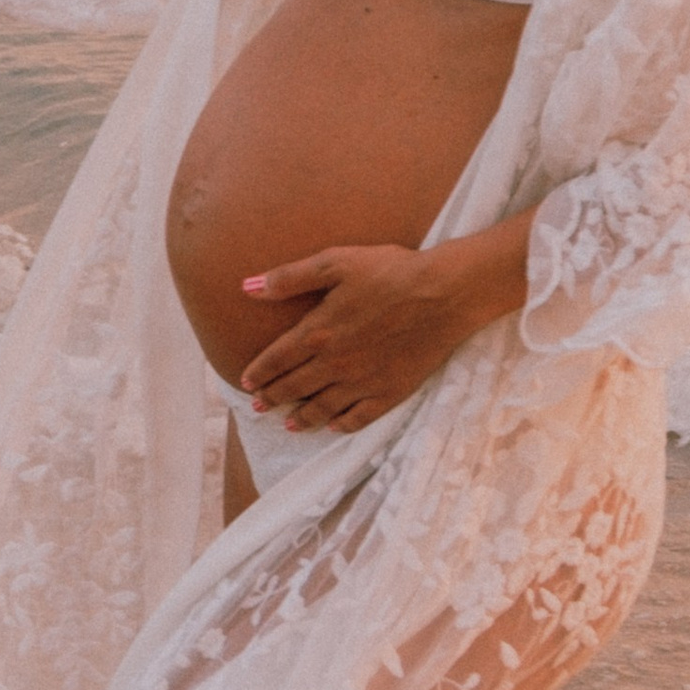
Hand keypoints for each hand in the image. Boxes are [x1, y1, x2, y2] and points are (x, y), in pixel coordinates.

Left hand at [239, 227, 525, 431]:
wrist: (444, 293)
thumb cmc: (390, 271)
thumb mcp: (335, 262)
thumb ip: (289, 278)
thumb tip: (247, 287)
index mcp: (318, 332)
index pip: (277, 359)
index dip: (258, 372)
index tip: (245, 382)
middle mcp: (335, 364)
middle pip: (295, 387)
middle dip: (273, 398)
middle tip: (258, 407)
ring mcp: (363, 382)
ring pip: (323, 408)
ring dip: (302, 418)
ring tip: (288, 425)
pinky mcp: (391, 392)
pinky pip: (360, 417)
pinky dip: (342, 425)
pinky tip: (333, 427)